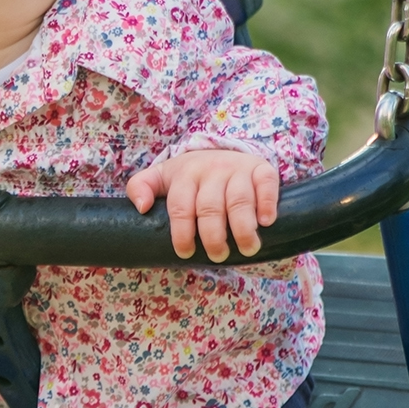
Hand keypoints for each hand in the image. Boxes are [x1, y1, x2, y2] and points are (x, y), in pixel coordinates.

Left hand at [125, 149, 279, 261]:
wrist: (223, 151)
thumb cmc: (190, 175)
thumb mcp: (162, 177)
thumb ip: (141, 186)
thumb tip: (142, 207)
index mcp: (184, 174)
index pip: (180, 206)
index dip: (182, 233)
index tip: (186, 253)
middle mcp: (211, 169)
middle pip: (210, 207)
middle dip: (213, 236)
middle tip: (218, 256)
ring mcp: (238, 168)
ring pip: (239, 199)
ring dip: (243, 227)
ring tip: (247, 248)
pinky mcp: (261, 169)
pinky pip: (266, 183)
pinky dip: (267, 203)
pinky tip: (266, 222)